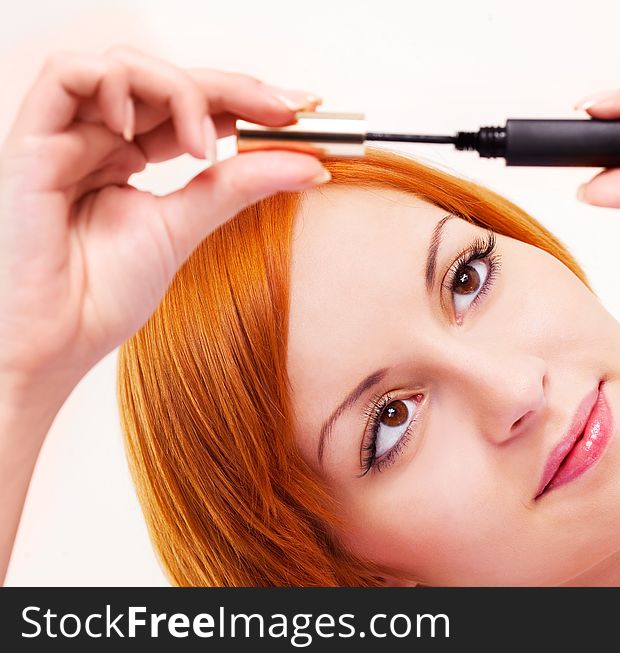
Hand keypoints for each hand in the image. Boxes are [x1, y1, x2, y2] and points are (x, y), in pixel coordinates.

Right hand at [0, 46, 330, 401]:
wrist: (53, 344)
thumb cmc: (101, 296)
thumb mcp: (187, 227)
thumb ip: (240, 186)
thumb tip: (311, 164)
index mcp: (131, 156)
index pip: (194, 106)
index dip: (247, 99)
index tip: (303, 110)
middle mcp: (101, 139)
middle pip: (169, 80)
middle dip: (234, 87)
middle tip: (286, 111)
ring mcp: (68, 136)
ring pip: (124, 66)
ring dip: (178, 90)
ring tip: (203, 146)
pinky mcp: (33, 141)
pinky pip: (68, 74)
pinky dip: (115, 85)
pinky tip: (140, 130)